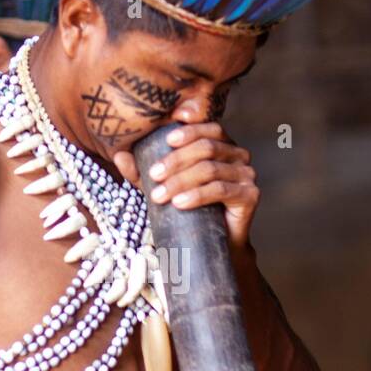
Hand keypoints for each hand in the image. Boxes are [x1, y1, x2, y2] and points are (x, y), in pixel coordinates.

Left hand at [114, 122, 258, 248]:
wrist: (217, 243)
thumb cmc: (192, 209)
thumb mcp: (164, 185)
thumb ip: (142, 170)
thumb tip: (119, 155)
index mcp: (222, 144)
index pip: (209, 128)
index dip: (188, 132)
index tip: (165, 141)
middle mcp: (239, 155)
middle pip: (207, 148)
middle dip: (176, 161)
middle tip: (154, 176)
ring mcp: (247, 174)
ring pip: (210, 169)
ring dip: (181, 181)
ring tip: (159, 196)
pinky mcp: (250, 195)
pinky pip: (221, 190)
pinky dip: (197, 195)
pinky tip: (180, 203)